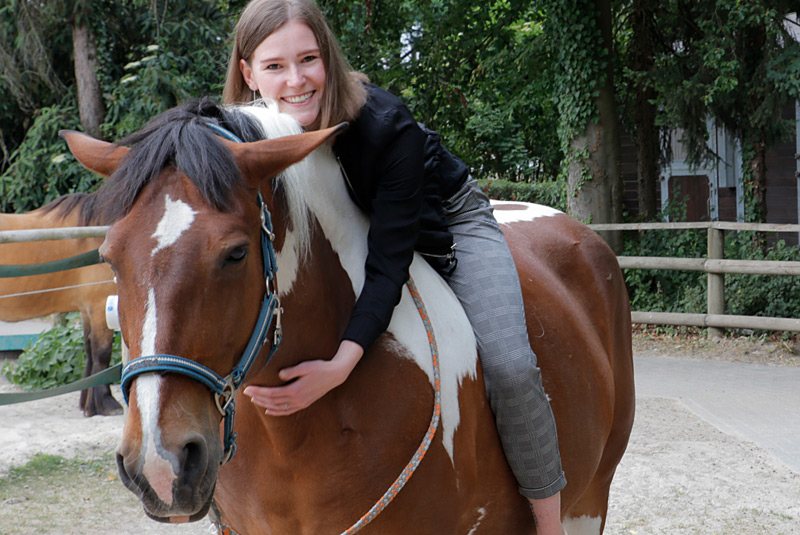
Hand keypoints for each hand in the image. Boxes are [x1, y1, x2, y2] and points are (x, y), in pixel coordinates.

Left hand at [243, 340, 363, 415]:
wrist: (335, 375)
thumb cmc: (320, 368)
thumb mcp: (305, 366)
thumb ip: (291, 372)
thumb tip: (279, 375)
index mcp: (295, 390)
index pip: (272, 393)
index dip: (259, 392)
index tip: (248, 389)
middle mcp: (297, 399)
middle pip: (272, 401)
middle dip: (258, 398)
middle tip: (246, 393)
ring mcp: (301, 403)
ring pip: (278, 408)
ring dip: (265, 405)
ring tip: (254, 401)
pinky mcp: (304, 403)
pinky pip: (287, 411)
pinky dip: (276, 412)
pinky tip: (269, 410)